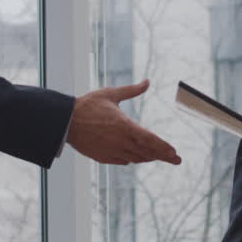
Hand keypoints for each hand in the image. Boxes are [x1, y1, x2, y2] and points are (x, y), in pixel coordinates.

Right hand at [67, 79, 181, 165]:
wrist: (65, 122)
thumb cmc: (88, 105)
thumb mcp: (111, 94)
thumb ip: (132, 90)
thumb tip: (147, 81)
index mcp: (125, 126)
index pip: (150, 140)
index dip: (164, 147)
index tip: (174, 152)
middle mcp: (121, 142)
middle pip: (147, 152)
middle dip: (163, 156)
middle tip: (176, 160)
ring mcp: (112, 152)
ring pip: (136, 158)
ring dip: (149, 157)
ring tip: (159, 157)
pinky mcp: (103, 157)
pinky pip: (123, 160)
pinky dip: (133, 158)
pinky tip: (137, 156)